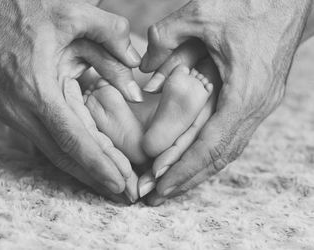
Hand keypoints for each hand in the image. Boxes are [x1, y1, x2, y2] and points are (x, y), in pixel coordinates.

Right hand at [0, 0, 141, 201]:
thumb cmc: (25, 9)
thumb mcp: (74, 14)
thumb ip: (111, 35)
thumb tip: (137, 66)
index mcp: (38, 90)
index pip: (75, 139)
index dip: (101, 165)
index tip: (123, 183)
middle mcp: (23, 111)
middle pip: (66, 156)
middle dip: (98, 178)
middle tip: (127, 194)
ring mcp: (15, 115)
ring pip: (56, 154)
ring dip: (85, 172)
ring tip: (113, 184)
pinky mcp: (15, 113)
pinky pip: (47, 142)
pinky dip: (71, 156)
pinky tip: (88, 164)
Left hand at [140, 0, 311, 205]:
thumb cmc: (251, 1)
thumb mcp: (202, 13)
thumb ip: (165, 38)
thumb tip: (144, 68)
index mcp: (244, 90)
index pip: (210, 144)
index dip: (183, 168)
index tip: (160, 186)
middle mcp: (256, 105)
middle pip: (220, 156)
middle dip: (187, 178)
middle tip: (157, 195)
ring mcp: (260, 104)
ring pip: (228, 149)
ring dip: (199, 169)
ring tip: (172, 184)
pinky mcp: (257, 98)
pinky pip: (232, 134)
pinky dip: (211, 151)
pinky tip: (194, 159)